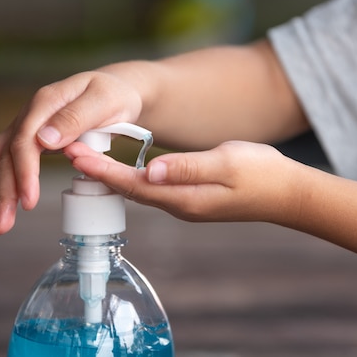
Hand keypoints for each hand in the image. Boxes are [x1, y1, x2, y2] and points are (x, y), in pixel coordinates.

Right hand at [0, 69, 144, 233]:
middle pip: (5, 152)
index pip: (26, 140)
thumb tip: (45, 140)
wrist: (115, 88)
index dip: (25, 172)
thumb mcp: (103, 101)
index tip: (29, 202)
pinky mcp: (28, 136)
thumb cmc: (113, 95)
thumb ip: (76, 117)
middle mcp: (30, 114)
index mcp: (46, 103)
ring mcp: (26, 125)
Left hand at [67, 140, 302, 223]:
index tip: (75, 154)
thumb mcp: (226, 164)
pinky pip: (153, 188)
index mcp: (183, 198)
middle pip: (129, 190)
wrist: (287, 194)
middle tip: (69, 151)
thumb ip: (187, 167)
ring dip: (112, 174)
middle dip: (98, 172)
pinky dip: (132, 176)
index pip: (133, 184)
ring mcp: (185, 203)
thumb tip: (150, 170)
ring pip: (139, 189)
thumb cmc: (261, 174)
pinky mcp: (191, 197)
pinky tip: (123, 165)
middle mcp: (178, 205)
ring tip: (87, 156)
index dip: (102, 170)